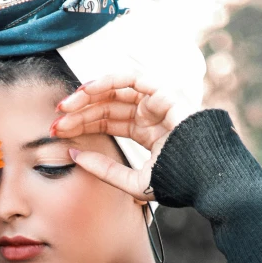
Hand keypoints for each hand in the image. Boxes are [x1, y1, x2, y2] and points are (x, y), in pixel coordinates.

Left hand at [50, 69, 197, 200]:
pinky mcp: (164, 93)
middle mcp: (149, 114)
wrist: (207, 180)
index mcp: (144, 132)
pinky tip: (86, 91)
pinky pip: (131, 79)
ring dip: (86, 96)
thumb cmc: (177, 183)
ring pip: (114, 91)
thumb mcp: (132, 183)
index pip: (106, 122)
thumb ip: (104, 170)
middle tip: (54, 123)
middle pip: (105, 106)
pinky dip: (107, 81)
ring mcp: (157, 102)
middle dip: (78, 113)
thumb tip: (72, 156)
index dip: (81, 125)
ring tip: (64, 107)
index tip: (57, 133)